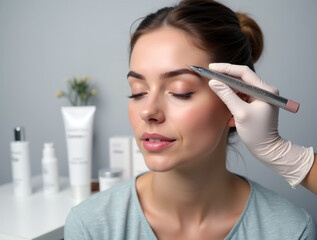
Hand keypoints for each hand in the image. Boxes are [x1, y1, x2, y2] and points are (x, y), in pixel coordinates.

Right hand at [208, 63, 313, 187]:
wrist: (266, 149)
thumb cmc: (257, 133)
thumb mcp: (240, 113)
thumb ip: (227, 95)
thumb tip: (213, 83)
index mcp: (265, 90)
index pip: (243, 72)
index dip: (226, 69)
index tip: (212, 68)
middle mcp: (264, 91)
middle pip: (240, 79)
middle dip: (225, 80)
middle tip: (210, 78)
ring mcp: (259, 97)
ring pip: (238, 89)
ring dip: (228, 94)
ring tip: (220, 101)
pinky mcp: (254, 104)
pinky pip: (239, 98)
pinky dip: (231, 103)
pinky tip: (230, 116)